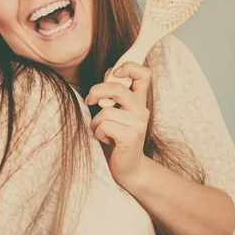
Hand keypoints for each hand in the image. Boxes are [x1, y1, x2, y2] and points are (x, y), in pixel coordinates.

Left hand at [85, 62, 151, 186]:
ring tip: (102, 130)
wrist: (129, 167)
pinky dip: (98, 132)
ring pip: (105, 111)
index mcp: (139, 100)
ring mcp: (137, 123)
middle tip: (90, 100)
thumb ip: (114, 94)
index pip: (144, 74)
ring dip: (95, 122)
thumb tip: (109, 71)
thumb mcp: (116, 112)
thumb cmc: (117, 137)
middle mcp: (141, 110)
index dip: (129, 66)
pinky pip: (104, 125)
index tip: (114, 73)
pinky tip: (106, 140)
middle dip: (97, 91)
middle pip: (118, 89)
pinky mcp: (130, 137)